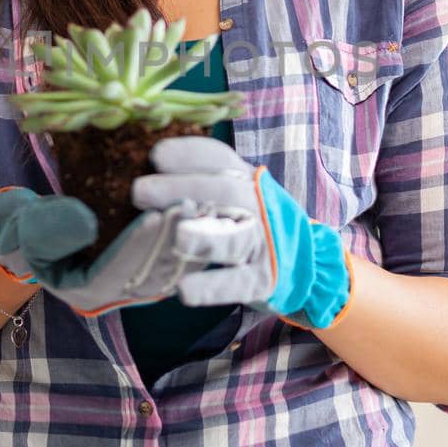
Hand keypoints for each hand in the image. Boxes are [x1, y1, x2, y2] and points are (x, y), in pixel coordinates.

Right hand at [0, 186, 208, 317]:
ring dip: (191, 236)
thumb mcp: (27, 227)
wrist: (44, 233)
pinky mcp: (159, 267)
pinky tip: (210, 207)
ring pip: (175, 267)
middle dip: (172, 237)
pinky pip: (185, 257)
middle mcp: (120, 294)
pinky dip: (198, 235)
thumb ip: (49, 227)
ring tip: (204, 202)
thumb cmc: (32, 229)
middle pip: (153, 270)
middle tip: (190, 203)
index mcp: (86, 291)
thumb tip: (87, 223)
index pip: (116, 272)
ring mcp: (143, 283)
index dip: (135, 246)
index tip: (152, 215)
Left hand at [130, 137, 352, 328]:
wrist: (309, 263)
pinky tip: (184, 291)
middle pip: (225, 192)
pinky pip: (236, 283)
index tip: (156, 155)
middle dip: (182, 188)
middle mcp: (260, 206)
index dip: (189, 155)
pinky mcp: (263, 281)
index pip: (220, 159)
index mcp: (249, 180)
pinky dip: (212, 287)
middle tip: (139, 191)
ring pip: (235, 238)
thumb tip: (150, 157)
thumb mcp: (240, 192)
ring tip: (176, 237)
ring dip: (204, 237)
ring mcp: (264, 244)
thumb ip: (206, 178)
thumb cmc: (255, 222)